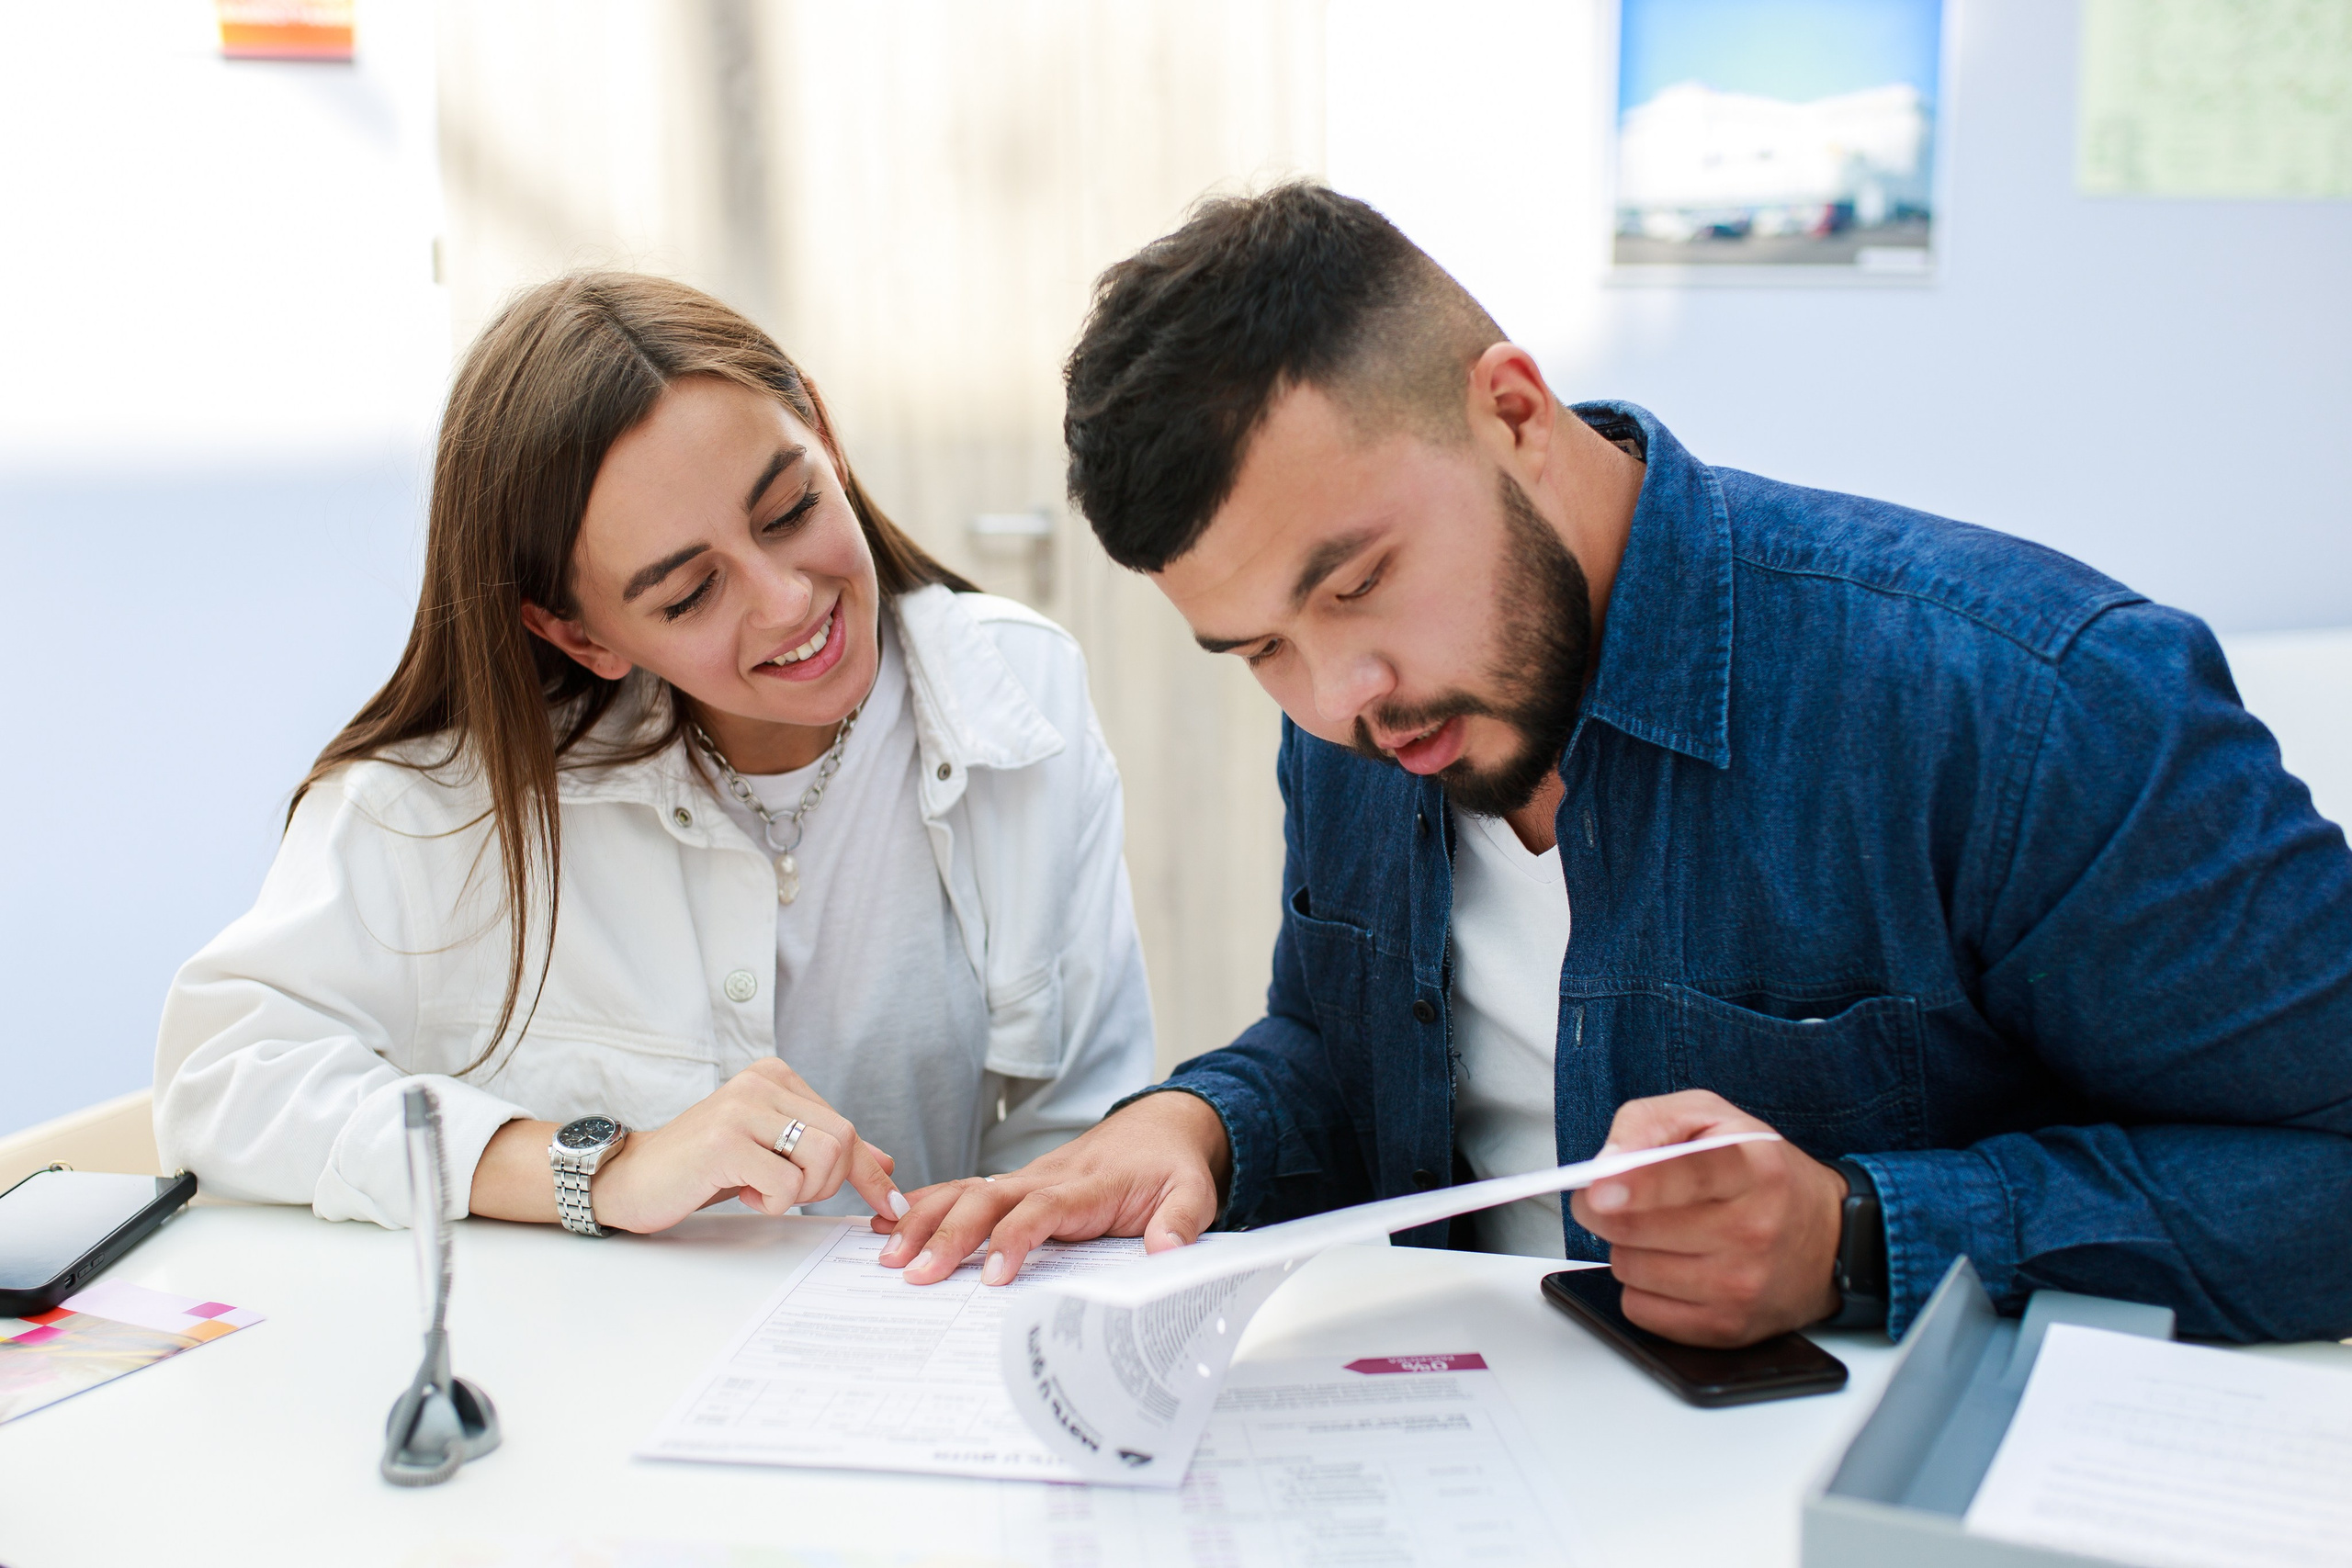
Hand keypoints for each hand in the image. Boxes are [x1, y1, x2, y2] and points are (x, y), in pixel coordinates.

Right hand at [536, 1060, 900, 1233]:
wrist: (633, 1178)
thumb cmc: (704, 1166)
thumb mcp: (771, 1151)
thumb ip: (822, 1149)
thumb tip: (886, 1163)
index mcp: (777, 1076)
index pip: (846, 1126)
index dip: (869, 1173)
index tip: (891, 1207)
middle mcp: (762, 1082)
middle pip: (842, 1141)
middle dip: (827, 1184)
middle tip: (785, 1192)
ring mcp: (742, 1108)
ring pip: (822, 1160)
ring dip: (799, 1193)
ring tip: (761, 1190)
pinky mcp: (725, 1141)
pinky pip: (786, 1185)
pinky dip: (770, 1203)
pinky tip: (740, 1192)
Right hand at [875, 1089, 1229, 1285]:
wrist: (1160, 1126)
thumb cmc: (1171, 1166)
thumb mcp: (1194, 1192)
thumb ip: (1182, 1220)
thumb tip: (1165, 1250)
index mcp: (1088, 1185)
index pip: (1042, 1210)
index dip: (1014, 1240)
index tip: (991, 1278)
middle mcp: (1048, 1177)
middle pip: (988, 1198)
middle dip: (948, 1234)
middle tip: (913, 1273)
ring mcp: (1027, 1178)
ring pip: (966, 1191)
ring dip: (924, 1219)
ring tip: (886, 1254)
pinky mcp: (1017, 1185)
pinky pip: (965, 1190)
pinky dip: (924, 1203)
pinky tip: (885, 1220)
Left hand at [1567, 1090, 1846, 1346]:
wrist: (1829, 1236)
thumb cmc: (1760, 1171)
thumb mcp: (1710, 1118)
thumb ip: (1650, 1123)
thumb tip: (1605, 1163)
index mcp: (1750, 1168)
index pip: (1689, 1175)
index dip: (1637, 1183)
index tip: (1598, 1188)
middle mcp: (1753, 1229)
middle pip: (1636, 1228)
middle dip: (1603, 1209)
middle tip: (1612, 1197)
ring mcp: (1742, 1285)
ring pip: (1630, 1269)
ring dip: (1627, 1248)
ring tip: (1663, 1231)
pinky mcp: (1727, 1327)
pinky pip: (1640, 1310)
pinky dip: (1641, 1288)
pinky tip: (1672, 1267)